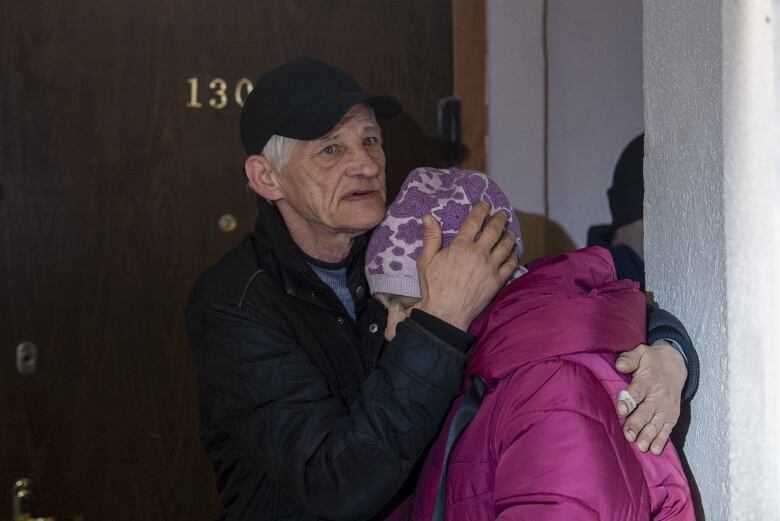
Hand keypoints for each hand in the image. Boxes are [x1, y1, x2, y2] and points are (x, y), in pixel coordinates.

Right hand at [416, 202, 518, 330]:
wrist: (446, 314)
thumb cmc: (434, 288)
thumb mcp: (426, 261)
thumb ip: (430, 237)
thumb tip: (428, 216)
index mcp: (461, 246)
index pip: (474, 221)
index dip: (481, 210)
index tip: (485, 203)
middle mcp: (479, 253)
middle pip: (494, 230)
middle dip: (500, 218)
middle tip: (502, 214)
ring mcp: (491, 267)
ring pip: (506, 245)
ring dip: (510, 234)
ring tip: (510, 230)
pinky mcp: (498, 281)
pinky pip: (511, 264)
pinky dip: (514, 255)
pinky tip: (514, 252)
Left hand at [615, 341, 686, 454]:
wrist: (675, 366)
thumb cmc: (651, 361)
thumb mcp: (641, 352)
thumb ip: (629, 358)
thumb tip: (619, 365)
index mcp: (648, 380)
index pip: (638, 391)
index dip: (630, 400)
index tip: (622, 409)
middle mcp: (658, 396)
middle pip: (646, 411)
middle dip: (637, 424)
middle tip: (629, 435)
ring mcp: (666, 407)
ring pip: (656, 423)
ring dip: (649, 435)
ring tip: (641, 446)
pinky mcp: (672, 416)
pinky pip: (667, 429)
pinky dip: (662, 440)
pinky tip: (655, 450)